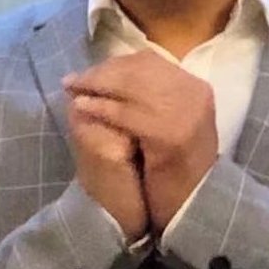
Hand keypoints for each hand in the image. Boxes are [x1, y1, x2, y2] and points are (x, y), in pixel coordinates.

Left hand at [65, 52, 217, 232]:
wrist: (193, 207)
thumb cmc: (176, 168)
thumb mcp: (168, 122)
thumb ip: (152, 97)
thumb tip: (114, 71)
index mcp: (195, 87)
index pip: (149, 62)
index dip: (115, 64)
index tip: (89, 70)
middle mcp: (195, 93)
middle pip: (139, 68)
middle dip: (102, 72)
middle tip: (73, 78)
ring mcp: (187, 114)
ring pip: (132, 85)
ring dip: (97, 84)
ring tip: (72, 88)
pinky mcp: (172, 136)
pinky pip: (128, 113)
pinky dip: (102, 107)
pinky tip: (81, 107)